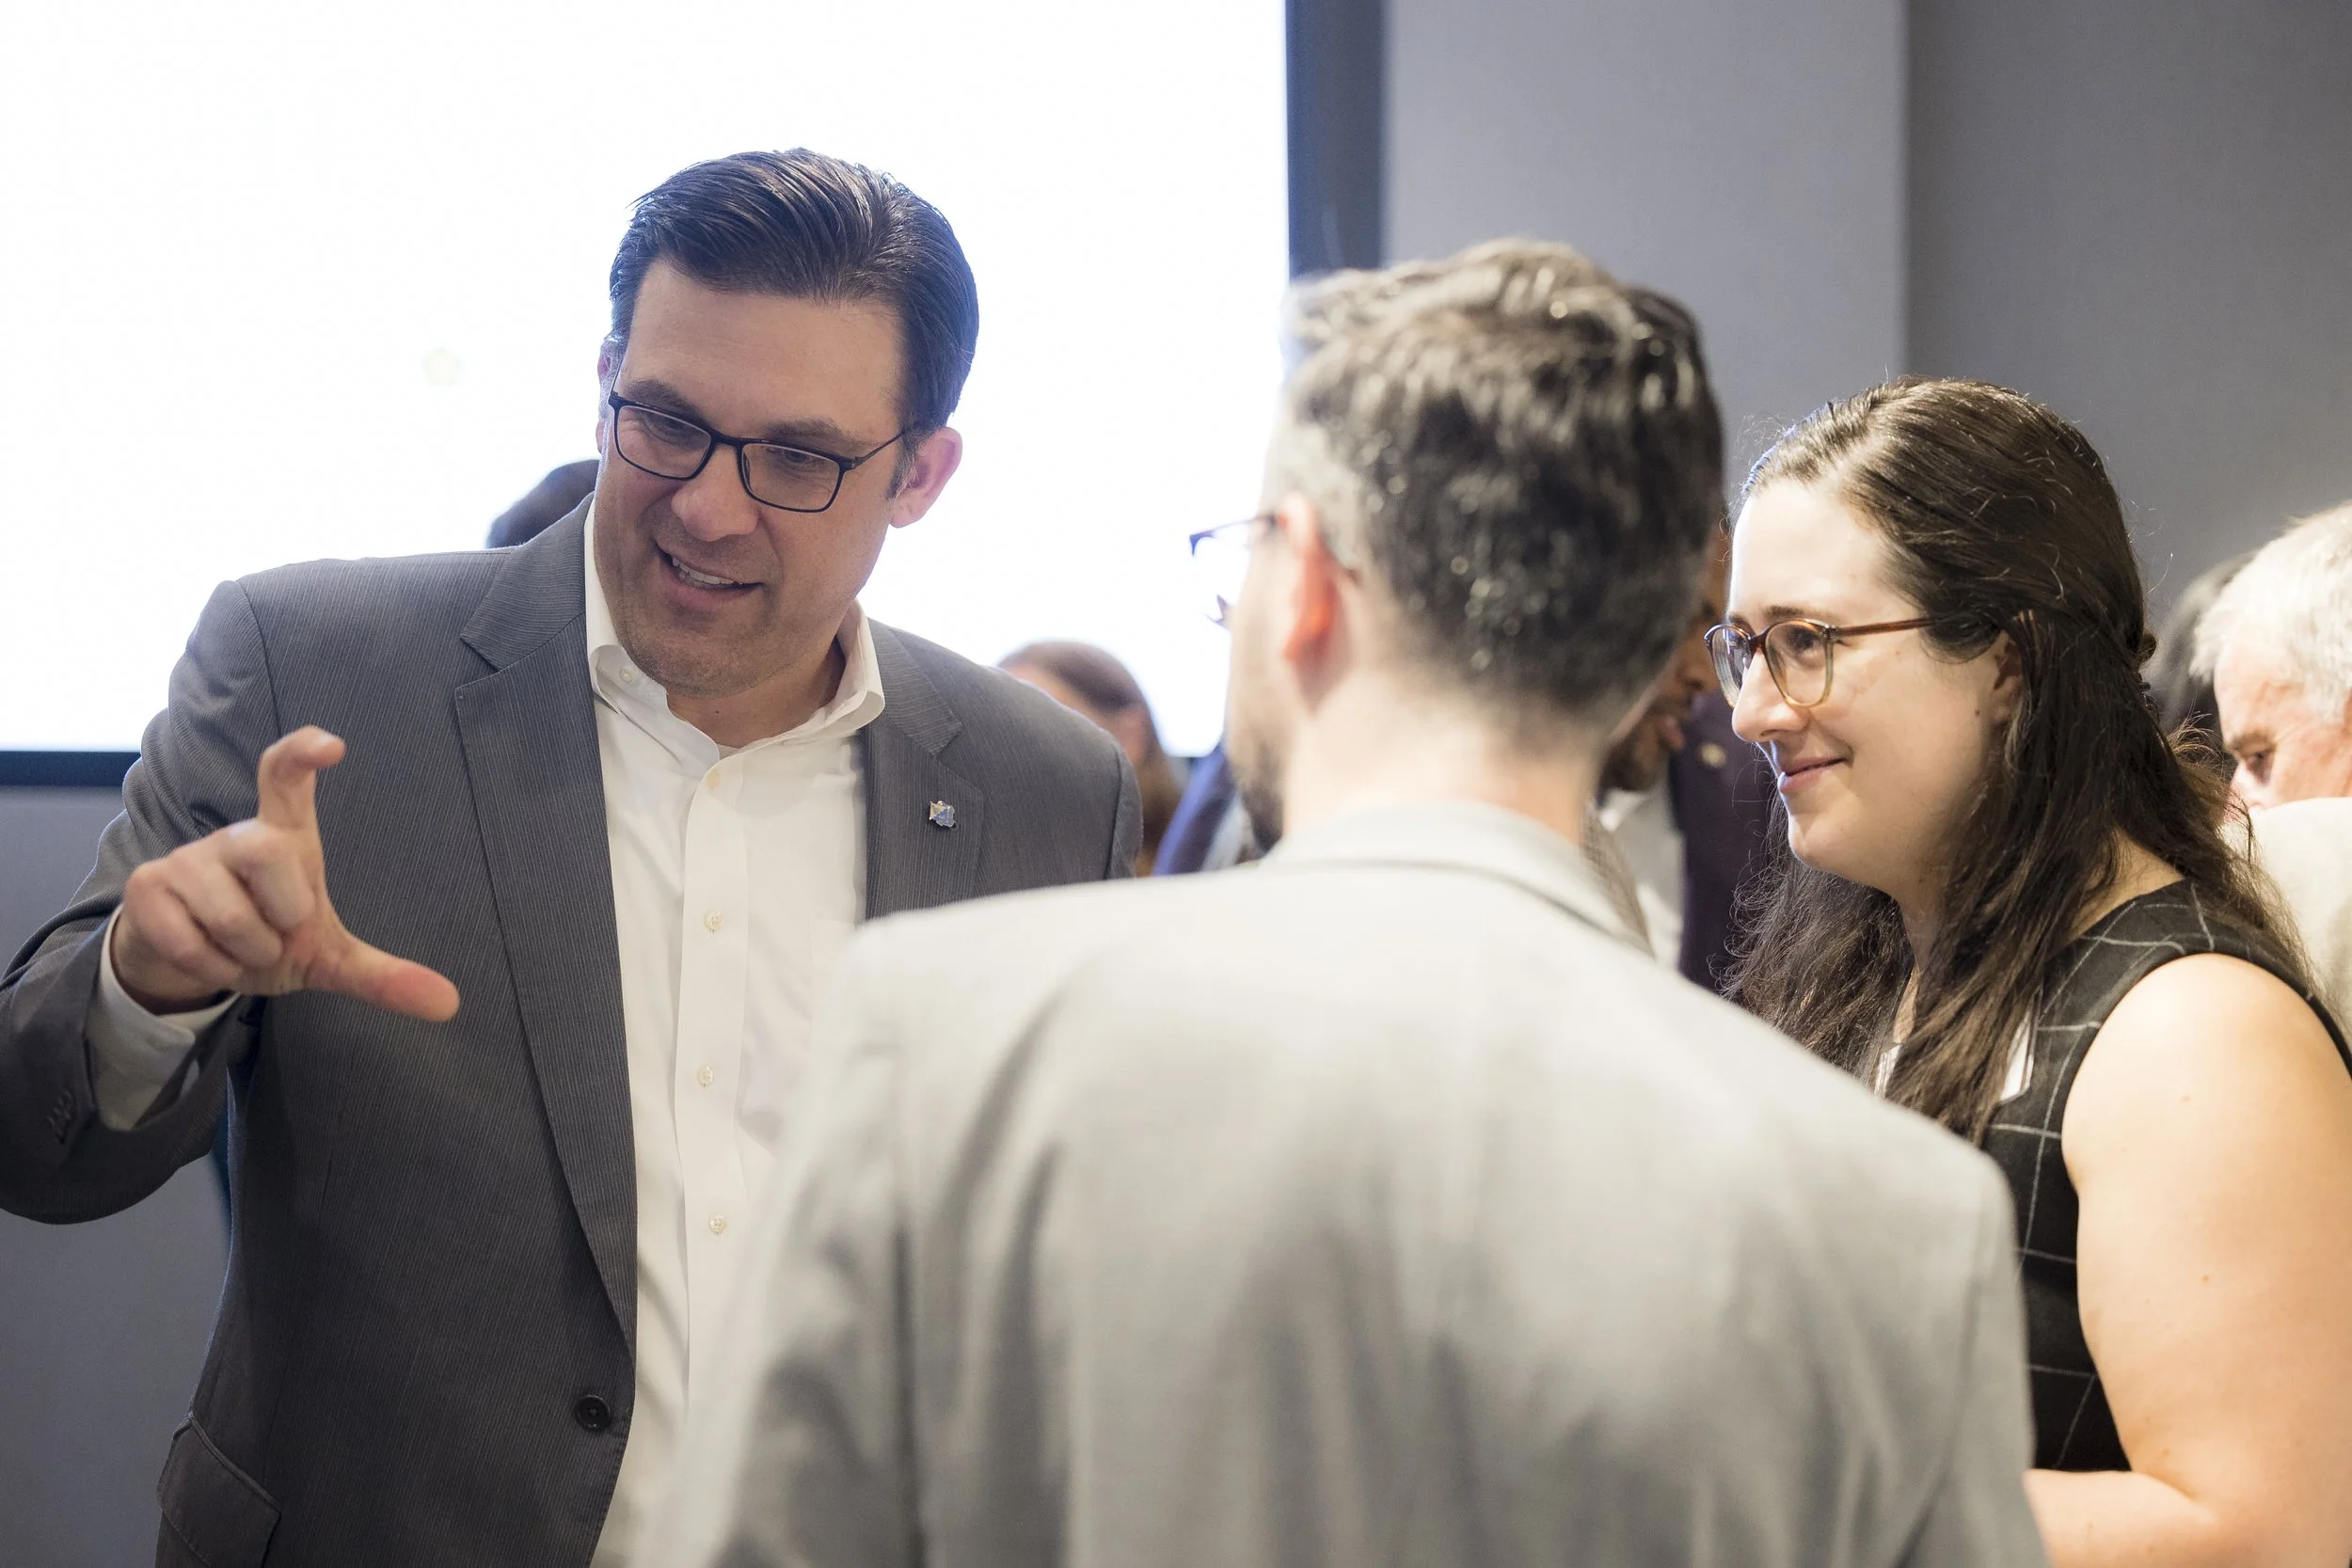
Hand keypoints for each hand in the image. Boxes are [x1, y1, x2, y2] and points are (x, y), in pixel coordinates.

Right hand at [110, 727, 460, 1021]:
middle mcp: (236, 835)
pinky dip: (213, 968)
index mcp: (285, 837)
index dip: (302, 754)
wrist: (191, 962)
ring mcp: (186, 856)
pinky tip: (210, 956)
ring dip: (248, 953)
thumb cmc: (268, 937)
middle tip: (275, 933)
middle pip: (270, 855)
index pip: (286, 777)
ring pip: (232, 916)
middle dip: (282, 918)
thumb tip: (450, 1004)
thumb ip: (383, 976)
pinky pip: (191, 943)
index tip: (331, 745)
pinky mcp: (147, 885)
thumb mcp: (327, 958)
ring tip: (242, 947)